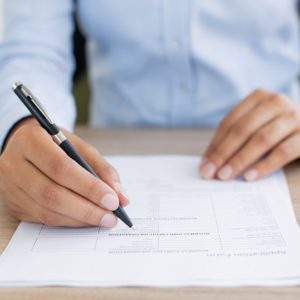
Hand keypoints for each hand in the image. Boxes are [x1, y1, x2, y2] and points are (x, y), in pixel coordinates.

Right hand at [0, 119, 128, 226]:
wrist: (26, 146)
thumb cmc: (57, 145)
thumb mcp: (80, 147)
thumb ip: (102, 169)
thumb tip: (122, 197)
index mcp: (31, 141)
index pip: (61, 168)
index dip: (88, 187)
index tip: (113, 200)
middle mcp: (14, 164)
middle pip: (52, 194)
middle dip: (87, 209)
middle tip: (111, 216)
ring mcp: (10, 187)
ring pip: (47, 211)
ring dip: (80, 219)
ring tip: (103, 219)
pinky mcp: (14, 204)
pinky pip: (43, 219)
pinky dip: (69, 221)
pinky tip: (86, 219)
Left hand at [200, 89, 299, 180]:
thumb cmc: (278, 129)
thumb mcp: (256, 126)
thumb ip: (236, 138)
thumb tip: (209, 162)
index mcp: (258, 98)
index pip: (230, 123)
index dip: (215, 144)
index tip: (204, 164)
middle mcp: (276, 102)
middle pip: (242, 130)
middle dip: (223, 153)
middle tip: (209, 172)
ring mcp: (294, 116)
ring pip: (261, 139)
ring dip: (240, 159)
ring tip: (225, 176)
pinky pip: (284, 151)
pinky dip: (265, 165)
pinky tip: (250, 176)